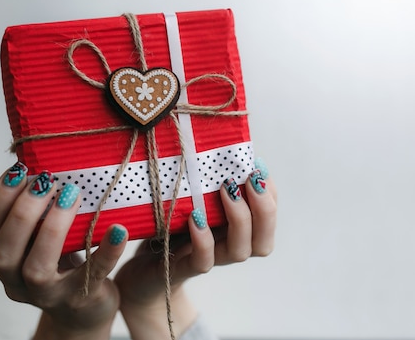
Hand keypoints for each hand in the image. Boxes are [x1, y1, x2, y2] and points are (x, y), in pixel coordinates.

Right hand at [0, 163, 127, 339]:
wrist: (84, 310)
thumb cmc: (61, 262)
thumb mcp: (40, 238)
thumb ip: (36, 212)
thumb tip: (45, 163)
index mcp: (3, 260)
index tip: (18, 170)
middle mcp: (16, 281)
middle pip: (3, 252)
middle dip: (21, 213)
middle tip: (46, 181)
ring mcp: (48, 294)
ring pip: (37, 269)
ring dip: (51, 228)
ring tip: (71, 196)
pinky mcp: (81, 297)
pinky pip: (93, 274)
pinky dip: (106, 251)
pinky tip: (118, 229)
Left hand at [115, 164, 276, 338]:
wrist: (144, 268)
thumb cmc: (172, 227)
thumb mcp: (194, 199)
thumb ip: (210, 182)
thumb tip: (221, 144)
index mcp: (238, 230)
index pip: (268, 215)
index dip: (270, 193)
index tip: (257, 165)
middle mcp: (230, 247)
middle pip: (264, 241)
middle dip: (265, 210)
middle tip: (252, 180)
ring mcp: (209, 260)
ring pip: (240, 251)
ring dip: (239, 219)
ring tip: (226, 191)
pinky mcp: (183, 269)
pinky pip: (202, 261)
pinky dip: (203, 240)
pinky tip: (196, 218)